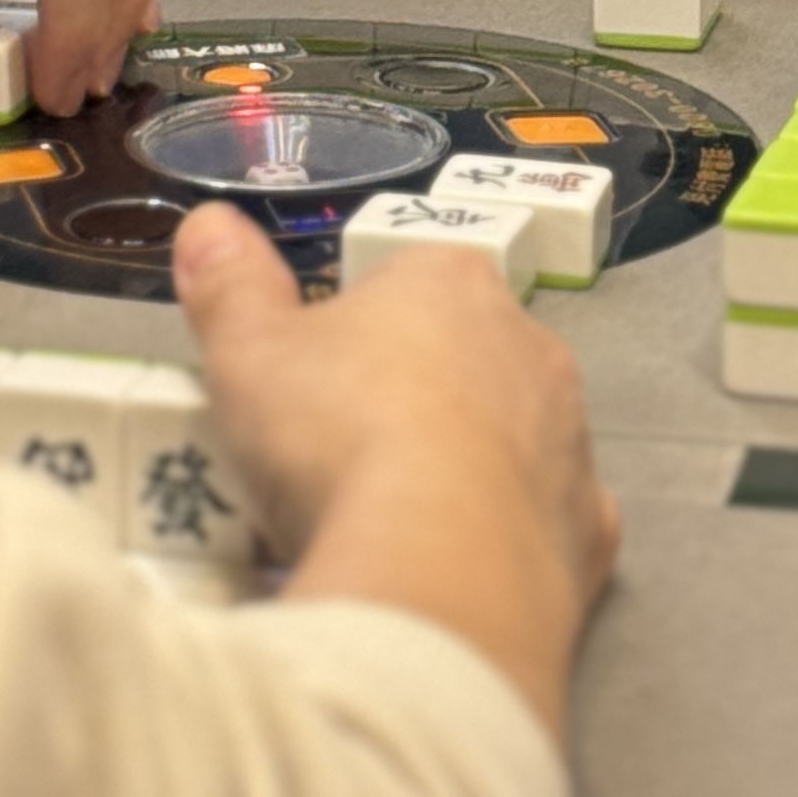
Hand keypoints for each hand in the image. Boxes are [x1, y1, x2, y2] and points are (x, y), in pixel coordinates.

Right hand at [173, 203, 617, 736]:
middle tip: (338, 466)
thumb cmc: (339, 439)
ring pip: (510, 439)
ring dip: (463, 470)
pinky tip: (456, 572)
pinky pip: (546, 523)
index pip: (399, 285)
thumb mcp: (247, 354)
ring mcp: (568, 435)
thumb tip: (209, 224)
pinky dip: (507, 543)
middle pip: (460, 358)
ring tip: (390, 529)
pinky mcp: (588, 527)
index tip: (308, 391)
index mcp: (448, 282)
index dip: (348, 336)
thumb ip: (230, 286)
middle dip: (410, 401)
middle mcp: (527, 341)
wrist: (439, 569)